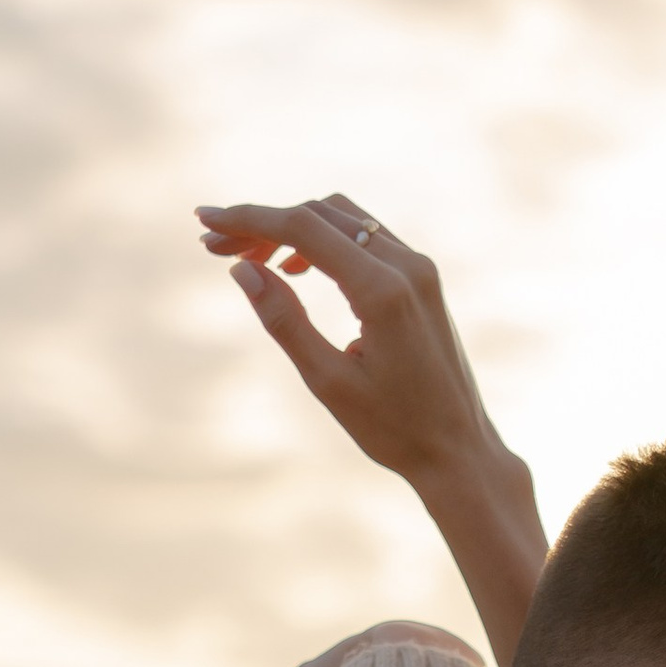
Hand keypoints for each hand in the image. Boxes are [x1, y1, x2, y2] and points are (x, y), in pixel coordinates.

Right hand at [197, 195, 548, 660]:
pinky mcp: (423, 280)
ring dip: (293, 230)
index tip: (205, 221)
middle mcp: (407, 266)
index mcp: (383, 290)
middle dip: (264, 224)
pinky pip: (365, 239)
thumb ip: (284, 320)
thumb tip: (241, 270)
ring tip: (250, 260)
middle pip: (320, 215)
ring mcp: (420, 269)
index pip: (304, 227)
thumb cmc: (395, 430)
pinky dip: (325, 242)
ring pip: (343, 220)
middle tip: (215, 248)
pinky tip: (296, 270)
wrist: (460, 451)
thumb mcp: (328, 381)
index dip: (249, 218)